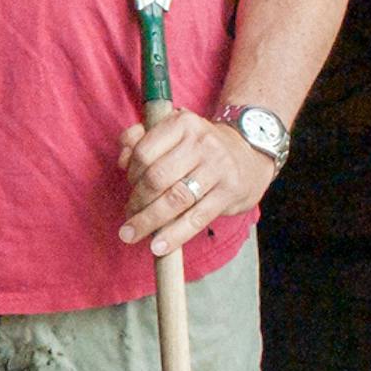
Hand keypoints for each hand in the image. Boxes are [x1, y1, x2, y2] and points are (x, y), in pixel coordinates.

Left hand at [117, 108, 275, 256]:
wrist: (248, 152)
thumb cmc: (199, 147)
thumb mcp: (173, 133)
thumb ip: (140, 141)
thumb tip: (121, 160)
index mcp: (182, 124)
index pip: (144, 152)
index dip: (130, 174)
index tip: (129, 186)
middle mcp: (202, 143)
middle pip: (157, 178)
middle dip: (137, 202)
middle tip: (129, 218)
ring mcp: (218, 167)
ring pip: (175, 199)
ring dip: (149, 221)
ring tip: (133, 235)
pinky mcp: (230, 191)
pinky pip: (197, 218)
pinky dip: (174, 235)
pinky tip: (159, 247)